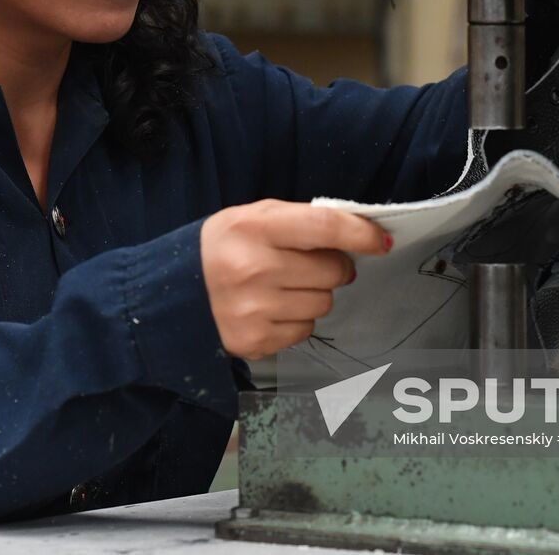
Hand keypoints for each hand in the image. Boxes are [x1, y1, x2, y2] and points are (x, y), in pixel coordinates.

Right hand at [201, 200, 391, 359]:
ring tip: (283, 286)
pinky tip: (270, 309)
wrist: (177, 288)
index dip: (360, 234)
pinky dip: (296, 320)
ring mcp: (252, 309)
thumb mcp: (256, 217)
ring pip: (323, 304)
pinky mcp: (253, 341)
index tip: (381, 241)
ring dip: (313, 294)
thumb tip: (363, 233)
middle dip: (333, 267)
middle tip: (311, 264)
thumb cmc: (228, 245)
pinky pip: (305, 331)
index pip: (324, 227)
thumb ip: (303, 221)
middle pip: (333, 271)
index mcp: (255, 227)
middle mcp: (253, 268)